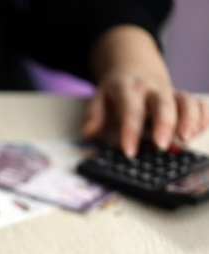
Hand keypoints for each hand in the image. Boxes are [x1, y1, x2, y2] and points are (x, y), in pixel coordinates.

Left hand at [82, 25, 208, 156]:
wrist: (134, 68)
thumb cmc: (116, 90)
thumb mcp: (98, 98)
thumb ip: (93, 115)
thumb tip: (88, 133)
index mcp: (128, 88)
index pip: (130, 109)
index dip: (130, 131)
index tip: (129, 151)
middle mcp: (152, 89)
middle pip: (162, 103)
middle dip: (164, 124)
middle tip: (161, 145)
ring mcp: (171, 93)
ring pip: (186, 102)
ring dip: (189, 120)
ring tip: (186, 139)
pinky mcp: (184, 98)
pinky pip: (199, 105)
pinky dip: (202, 118)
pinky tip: (196, 134)